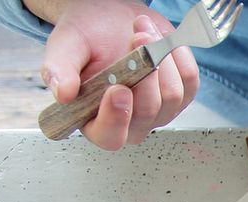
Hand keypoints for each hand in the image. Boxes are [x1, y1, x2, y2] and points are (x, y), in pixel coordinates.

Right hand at [41, 0, 199, 149]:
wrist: (110, 19)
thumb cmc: (86, 37)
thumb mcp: (65, 46)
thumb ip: (58, 69)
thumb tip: (62, 93)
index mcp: (93, 119)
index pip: (110, 136)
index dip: (117, 118)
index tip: (119, 89)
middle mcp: (129, 122)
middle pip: (148, 112)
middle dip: (145, 72)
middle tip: (137, 38)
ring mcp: (157, 112)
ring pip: (172, 96)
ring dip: (160, 57)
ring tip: (142, 31)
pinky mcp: (179, 96)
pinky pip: (190, 82)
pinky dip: (177, 55)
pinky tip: (160, 39)